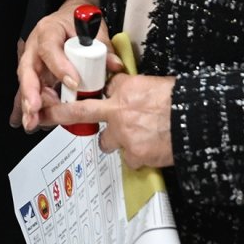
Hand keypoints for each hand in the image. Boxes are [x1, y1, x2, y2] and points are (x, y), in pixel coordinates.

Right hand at [14, 0, 122, 131]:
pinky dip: (29, 108)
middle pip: (28, 70)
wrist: (70, 17)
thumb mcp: (93, 30)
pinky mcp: (36, 75)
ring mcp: (33, 61)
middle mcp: (35, 46)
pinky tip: (28, 121)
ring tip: (33, 122)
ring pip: (27, 84)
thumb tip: (114, 66)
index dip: (59, 67)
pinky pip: (30, 92)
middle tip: (36, 109)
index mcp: (48, 31)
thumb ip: (103, 48)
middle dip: (31, 92)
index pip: (49, 49)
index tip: (73, 83)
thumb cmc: (77, 21)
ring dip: (29, 104)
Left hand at [49, 74, 176, 170]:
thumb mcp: (156, 85)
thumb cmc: (182, 102)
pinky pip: (129, 158)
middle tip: (44, 114)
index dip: (98, 96)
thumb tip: (129, 95)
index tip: (86, 97)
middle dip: (59, 113)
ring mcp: (124, 135)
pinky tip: (151, 149)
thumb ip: (136, 91)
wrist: (198, 123)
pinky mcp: (134, 154)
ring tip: (135, 138)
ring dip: (116, 141)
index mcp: (125, 89)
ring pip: (106, 142)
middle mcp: (118, 111)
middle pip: (80, 112)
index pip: (102, 90)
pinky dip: (138, 156)